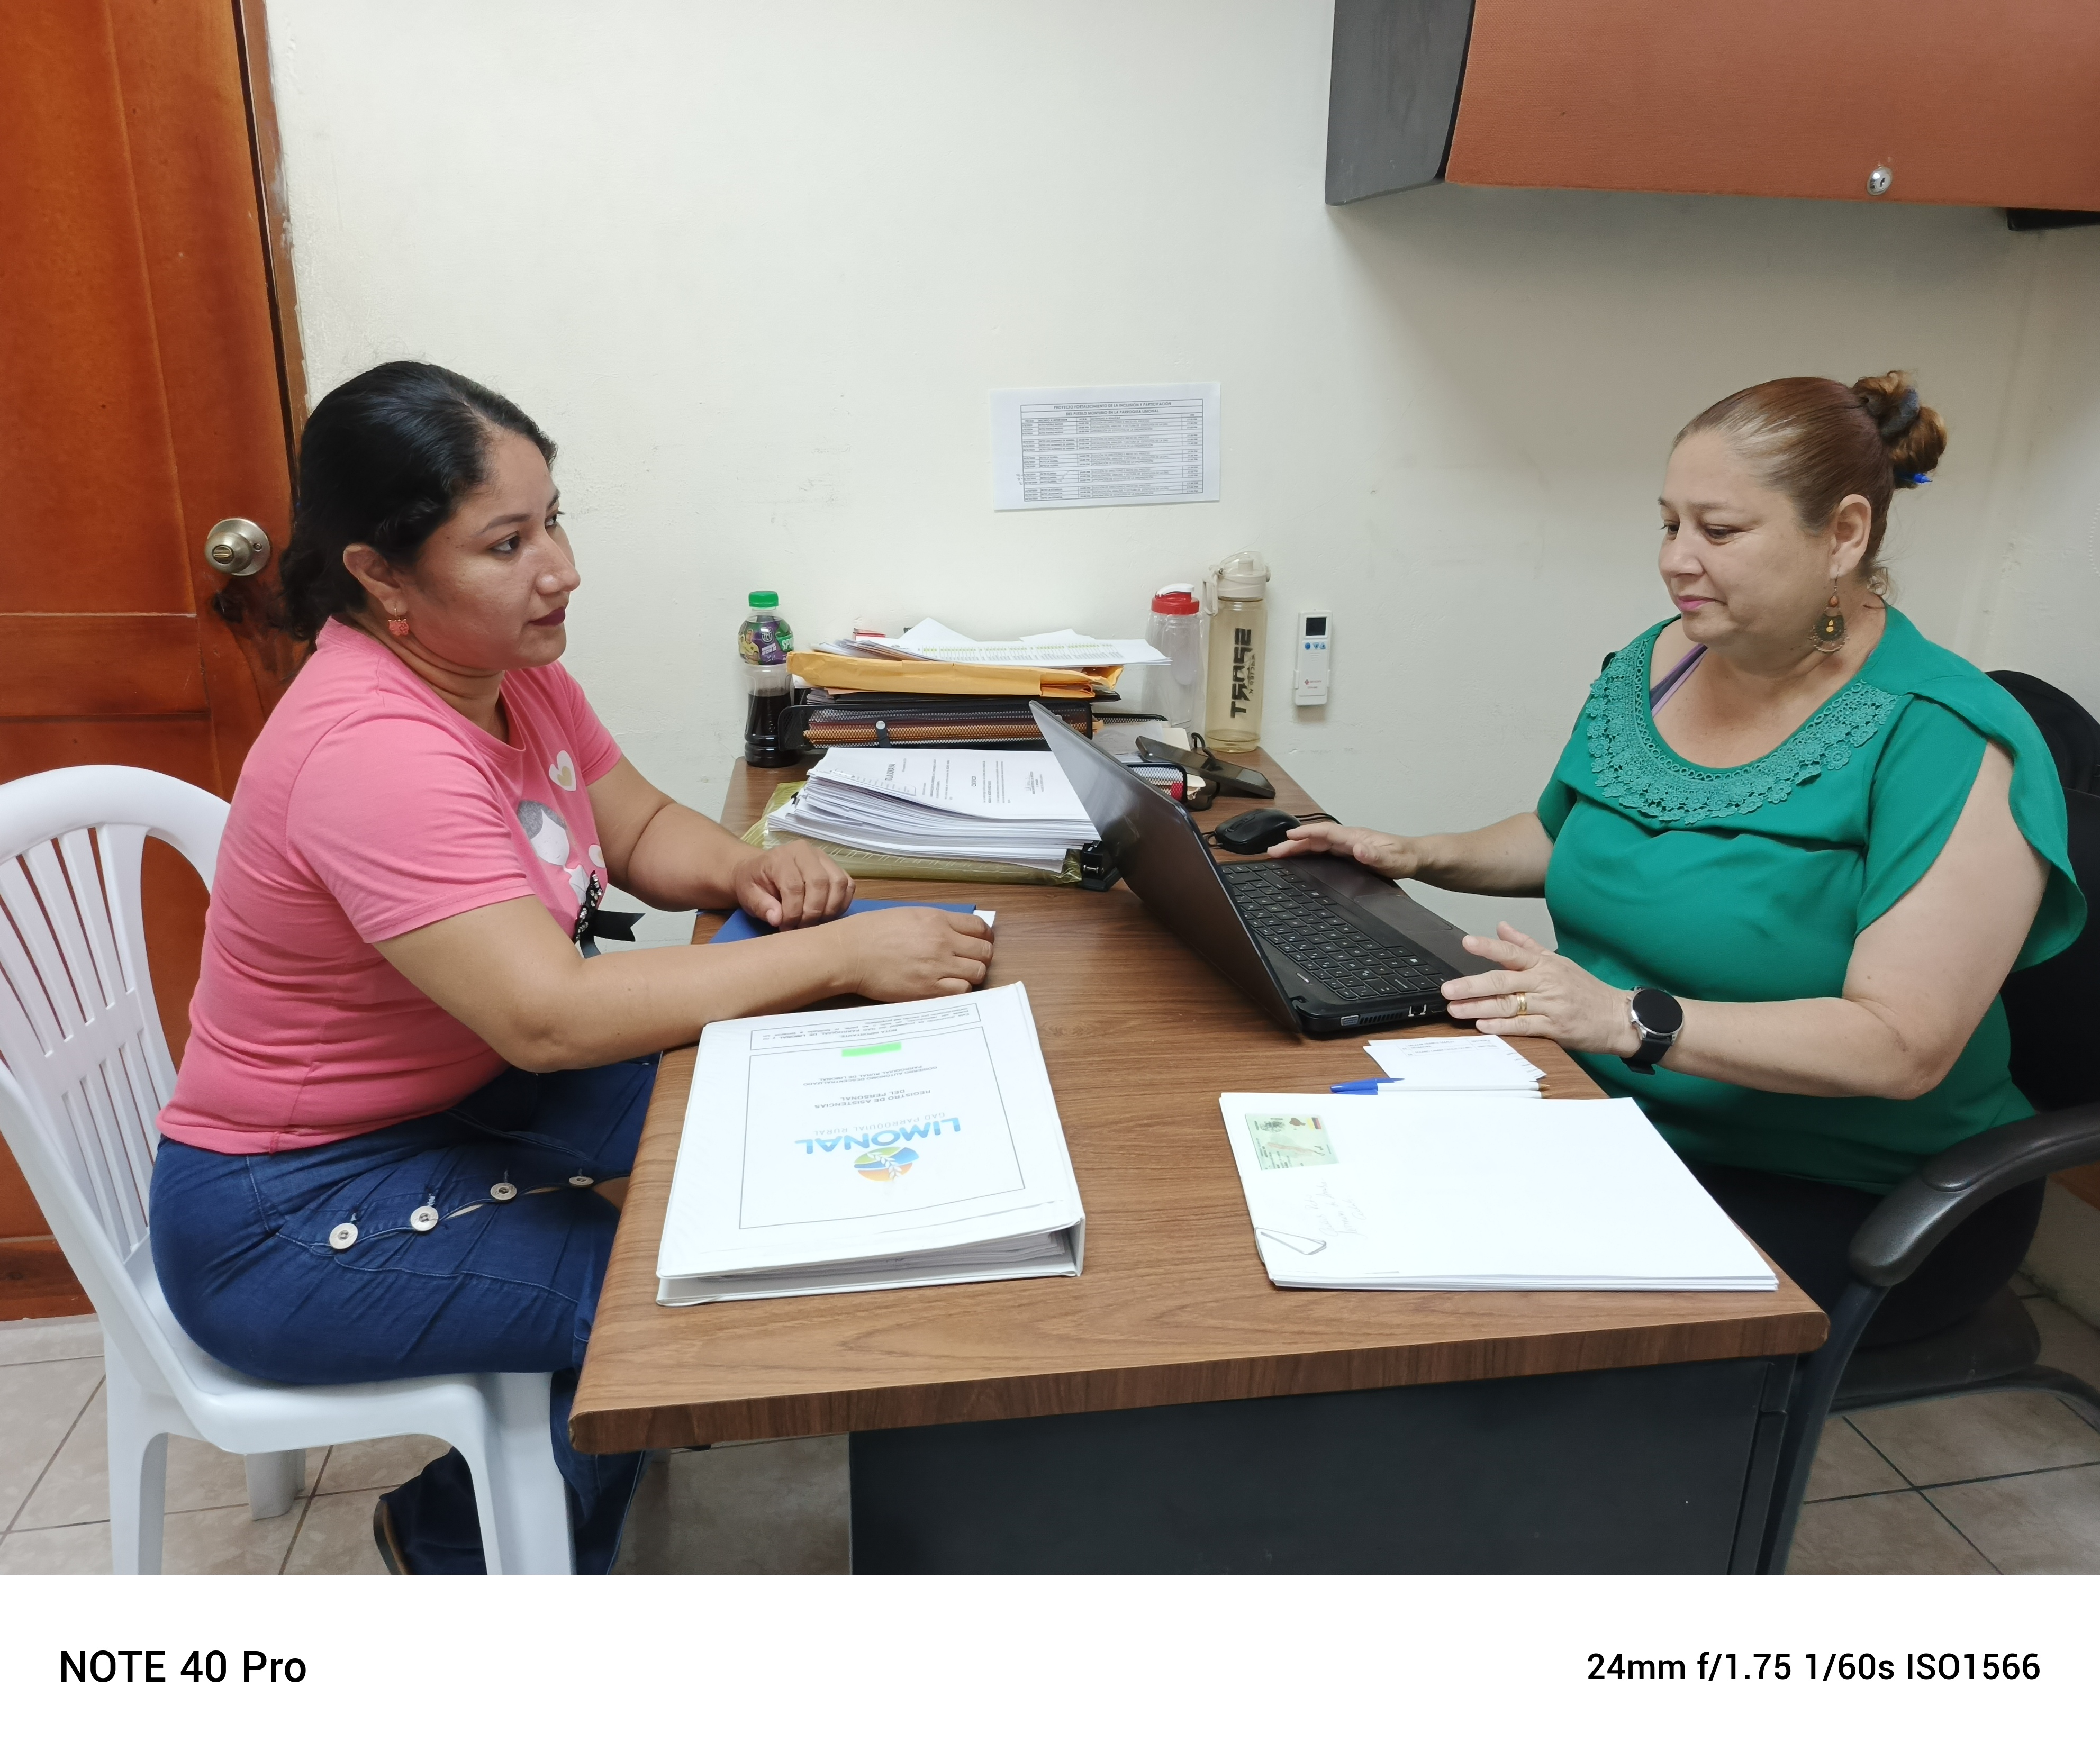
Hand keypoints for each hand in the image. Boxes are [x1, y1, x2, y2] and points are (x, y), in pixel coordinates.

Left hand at [732, 843, 854, 928]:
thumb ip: (760, 906)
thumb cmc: (754, 883)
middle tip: (801, 927)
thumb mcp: (747, 895)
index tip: (785, 927)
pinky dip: (841, 904)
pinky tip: (826, 915)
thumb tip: (777, 919)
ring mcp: (824, 858)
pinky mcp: (835, 867)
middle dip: (813, 912)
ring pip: (839, 884)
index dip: (793, 912)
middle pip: (821, 883)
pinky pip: (848, 885)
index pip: (794, 886)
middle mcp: (806, 852)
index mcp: (781, 857)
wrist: (760, 870)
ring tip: (814, 923)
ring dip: (830, 909)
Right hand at [837, 908, 992, 1000]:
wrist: (850, 952)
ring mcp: (938, 965)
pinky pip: (962, 991)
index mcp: (937, 919)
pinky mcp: (929, 988)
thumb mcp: (909, 915)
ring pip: (977, 973)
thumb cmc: (872, 932)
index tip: (981, 942)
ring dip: (971, 975)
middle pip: (984, 951)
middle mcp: (942, 941)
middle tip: (971, 961)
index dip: (985, 937)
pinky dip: (959, 990)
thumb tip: (955, 931)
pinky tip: (947, 987)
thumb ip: (935, 922)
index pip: (979, 927)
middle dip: (981, 957)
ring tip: (958, 976)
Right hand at [1269, 821, 1416, 878]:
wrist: (1415, 858)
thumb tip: (1358, 849)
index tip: (1288, 837)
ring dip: (1298, 848)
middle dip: (1294, 843)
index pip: (1326, 832)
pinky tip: (1300, 859)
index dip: (1307, 833)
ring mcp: (1348, 846)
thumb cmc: (1404, 858)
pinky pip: (1323, 850)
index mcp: (1355, 837)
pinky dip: (1308, 852)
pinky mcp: (1348, 854)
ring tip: (1278, 854)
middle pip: (1316, 838)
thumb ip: (1376, 855)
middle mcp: (1349, 839)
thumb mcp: (1393, 860)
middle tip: (1272, 851)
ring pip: (1318, 844)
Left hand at [1440, 921, 1642, 1056]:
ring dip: (1480, 1007)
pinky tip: (1483, 1025)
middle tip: (1448, 989)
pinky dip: (1503, 1026)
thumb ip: (1527, 946)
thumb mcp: (1559, 962)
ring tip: (1456, 1009)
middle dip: (1473, 985)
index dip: (1489, 947)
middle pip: (1504, 981)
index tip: (1467, 942)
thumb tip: (1501, 927)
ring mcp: (1551, 1006)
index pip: (1513, 952)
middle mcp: (1546, 982)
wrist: (1617, 1016)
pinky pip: (1524, 1026)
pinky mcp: (1555, 1028)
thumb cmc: (1586, 989)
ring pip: (1510, 1005)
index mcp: (1545, 964)